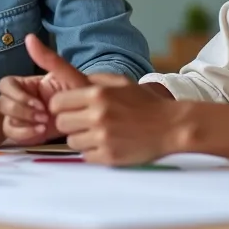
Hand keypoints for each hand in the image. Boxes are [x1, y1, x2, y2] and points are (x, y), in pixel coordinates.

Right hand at [0, 34, 90, 144]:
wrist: (92, 116)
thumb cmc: (82, 93)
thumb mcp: (67, 75)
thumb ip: (48, 58)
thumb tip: (29, 37)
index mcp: (26, 84)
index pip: (5, 85)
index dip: (18, 95)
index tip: (39, 103)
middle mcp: (20, 100)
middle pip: (3, 104)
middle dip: (22, 111)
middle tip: (43, 116)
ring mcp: (22, 117)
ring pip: (6, 120)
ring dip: (24, 123)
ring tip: (44, 124)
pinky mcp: (26, 132)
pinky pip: (13, 134)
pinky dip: (25, 134)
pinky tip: (41, 132)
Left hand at [49, 79, 183, 165]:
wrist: (172, 126)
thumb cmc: (145, 103)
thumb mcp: (120, 82)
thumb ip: (93, 78)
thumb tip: (64, 71)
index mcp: (97, 93)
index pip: (56, 102)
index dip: (61, 106)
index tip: (69, 108)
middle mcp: (98, 115)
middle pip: (60, 123)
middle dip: (70, 122)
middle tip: (85, 121)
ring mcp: (103, 137)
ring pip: (71, 141)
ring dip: (81, 138)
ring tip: (99, 133)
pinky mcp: (109, 156)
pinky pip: (85, 157)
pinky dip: (93, 152)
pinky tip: (108, 144)